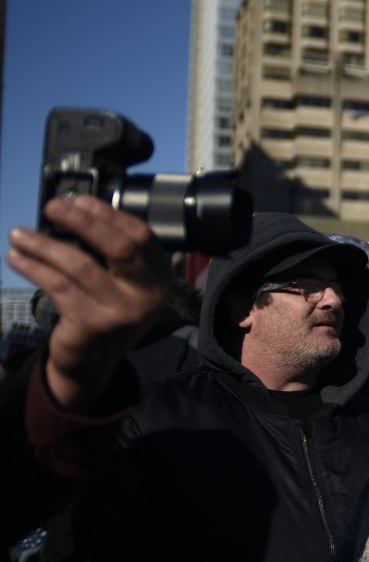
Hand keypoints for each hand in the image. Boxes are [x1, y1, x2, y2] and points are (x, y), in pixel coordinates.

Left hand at [8, 197, 170, 410]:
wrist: (94, 360)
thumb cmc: (106, 309)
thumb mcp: (121, 281)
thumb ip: (110, 250)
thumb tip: (74, 209)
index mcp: (159, 276)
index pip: (140, 234)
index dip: (107, 214)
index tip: (78, 201)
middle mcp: (147, 294)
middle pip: (118, 247)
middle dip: (82, 222)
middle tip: (52, 207)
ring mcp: (122, 311)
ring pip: (80, 266)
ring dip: (45, 245)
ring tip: (19, 234)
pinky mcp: (93, 324)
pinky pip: (58, 286)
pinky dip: (34, 268)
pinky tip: (16, 258)